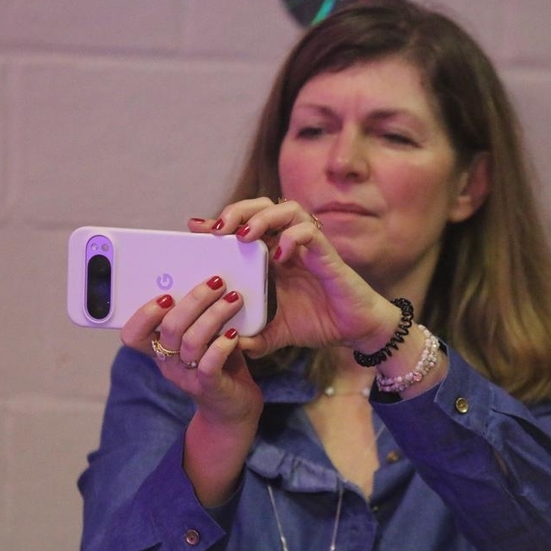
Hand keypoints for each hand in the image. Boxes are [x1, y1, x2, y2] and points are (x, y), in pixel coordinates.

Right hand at [119, 279, 262, 427]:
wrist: (233, 407)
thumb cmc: (218, 365)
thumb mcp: (203, 338)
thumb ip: (199, 317)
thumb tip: (209, 281)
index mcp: (160, 349)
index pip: (133, 335)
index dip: (144, 314)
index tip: (167, 294)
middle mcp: (169, 363)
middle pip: (170, 328)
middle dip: (194, 300)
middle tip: (216, 283)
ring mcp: (187, 376)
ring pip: (191, 341)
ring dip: (215, 315)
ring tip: (233, 299)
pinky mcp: (209, 387)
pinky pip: (209, 364)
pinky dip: (222, 345)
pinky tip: (234, 334)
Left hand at [191, 198, 399, 358]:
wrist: (355, 331)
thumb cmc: (318, 322)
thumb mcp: (276, 332)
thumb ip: (254, 335)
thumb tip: (230, 344)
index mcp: (272, 256)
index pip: (243, 226)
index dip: (219, 222)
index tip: (195, 228)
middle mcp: (289, 245)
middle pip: (262, 206)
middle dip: (238, 210)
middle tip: (218, 229)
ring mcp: (309, 247)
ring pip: (287, 209)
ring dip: (262, 217)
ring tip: (245, 235)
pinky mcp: (328, 255)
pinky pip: (311, 233)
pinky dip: (293, 238)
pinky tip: (281, 257)